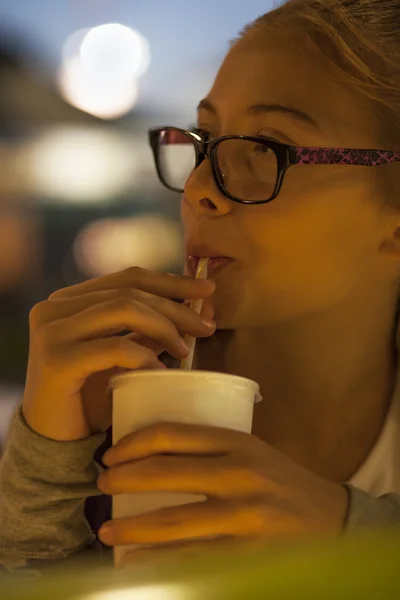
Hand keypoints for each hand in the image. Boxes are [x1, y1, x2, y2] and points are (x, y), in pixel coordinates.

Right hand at [22, 268, 215, 440]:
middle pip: (129, 291)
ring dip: (164, 327)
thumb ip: (152, 330)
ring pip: (123, 309)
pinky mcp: (55, 359)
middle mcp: (53, 307)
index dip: (171, 281)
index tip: (206, 289)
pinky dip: (144, 356)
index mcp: (68, 299)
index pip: (127, 277)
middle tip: (207, 325)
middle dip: (175, 306)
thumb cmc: (91, 397)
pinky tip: (161, 371)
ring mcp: (50, 330)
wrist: (53, 442)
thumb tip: (201, 305)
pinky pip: (114, 348)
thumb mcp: (125, 356)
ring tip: (186, 350)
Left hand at [97, 423, 348, 564]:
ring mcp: (244, 516)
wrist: (333, 519)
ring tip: (106, 529)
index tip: (112, 454)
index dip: (133, 443)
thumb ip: (211, 448)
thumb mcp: (252, 451)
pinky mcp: (248, 554)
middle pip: (165, 473)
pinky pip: (193, 559)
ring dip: (131, 527)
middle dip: (123, 480)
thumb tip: (154, 453)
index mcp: (238, 441)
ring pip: (172, 522)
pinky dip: (160, 561)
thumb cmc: (283, 481)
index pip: (171, 434)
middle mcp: (239, 473)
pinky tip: (138, 562)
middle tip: (101, 485)